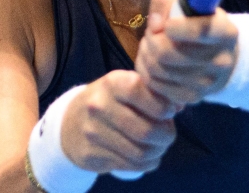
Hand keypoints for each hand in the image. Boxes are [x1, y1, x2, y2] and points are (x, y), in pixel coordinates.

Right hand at [59, 70, 176, 173]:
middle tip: (168, 134)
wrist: (68, 123)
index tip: (169, 111)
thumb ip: (153, 93)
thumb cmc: (109, 101)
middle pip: (146, 130)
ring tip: (159, 146)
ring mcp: (93, 133)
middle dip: (166, 135)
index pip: (142, 92)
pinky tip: (148, 157)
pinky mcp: (91, 155)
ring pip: (141, 152)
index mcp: (112, 83)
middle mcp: (99, 106)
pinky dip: (147, 164)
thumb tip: (179, 105)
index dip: (163, 106)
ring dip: (158, 152)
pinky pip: (131, 166)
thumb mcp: (126, 87)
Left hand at [134, 0, 238, 105]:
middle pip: (167, 53)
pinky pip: (156, 86)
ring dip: (146, 55)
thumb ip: (166, 2)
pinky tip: (153, 62)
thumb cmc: (197, 21)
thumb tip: (155, 24)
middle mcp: (221, 60)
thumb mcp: (186, 1)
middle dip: (150, 40)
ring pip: (157, 70)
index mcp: (225, 31)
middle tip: (151, 34)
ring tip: (151, 46)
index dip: (176, 28)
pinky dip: (147, 73)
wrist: (217, 54)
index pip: (200, 31)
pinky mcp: (194, 97)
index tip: (167, 24)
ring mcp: (208, 83)